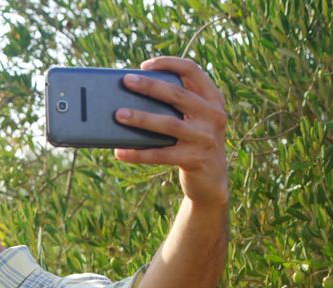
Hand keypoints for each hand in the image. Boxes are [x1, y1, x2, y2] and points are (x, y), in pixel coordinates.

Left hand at [114, 56, 228, 207]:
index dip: (168, 63)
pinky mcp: (195, 159)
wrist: (212, 178)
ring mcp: (205, 138)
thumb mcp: (193, 118)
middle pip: (177, 95)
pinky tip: (120, 151)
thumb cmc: (192, 140)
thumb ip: (175, 104)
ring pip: (169, 124)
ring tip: (118, 114)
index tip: (144, 65)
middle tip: (126, 81)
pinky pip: (161, 154)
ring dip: (141, 118)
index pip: (192, 71)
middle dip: (150, 86)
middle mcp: (213, 115)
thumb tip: (130, 94)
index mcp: (212, 98)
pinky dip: (138, 153)